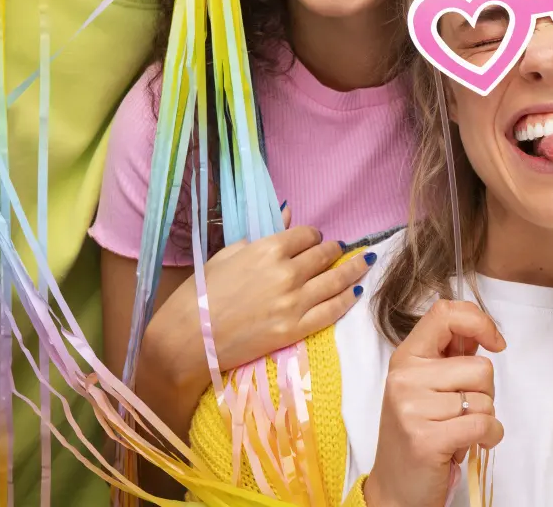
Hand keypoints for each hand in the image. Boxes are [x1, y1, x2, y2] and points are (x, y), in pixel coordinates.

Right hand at [139, 207, 371, 421]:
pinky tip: (355, 292)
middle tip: (343, 249)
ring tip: (366, 262)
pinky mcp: (295, 329)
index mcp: (267, 249)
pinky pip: (331, 311)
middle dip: (335, 250)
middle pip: (324, 255)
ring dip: (354, 269)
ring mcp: (294, 302)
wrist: (187, 340)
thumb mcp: (227, 254)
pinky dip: (347, 299)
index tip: (313, 239)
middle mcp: (286, 272)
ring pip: (335, 281)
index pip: (306, 235)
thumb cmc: (199, 294)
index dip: (312, 236)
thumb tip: (288, 212)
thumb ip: (262, 234)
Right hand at [364, 300, 506, 506]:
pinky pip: (484, 424)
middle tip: (461, 412)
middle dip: (485, 394)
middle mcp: (405, 378)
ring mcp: (412, 408)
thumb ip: (450, 358)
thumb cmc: (418, 436)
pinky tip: (472, 445)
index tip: (495, 342)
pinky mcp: (426, 438)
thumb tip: (481, 333)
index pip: (445, 314)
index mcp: (406, 358)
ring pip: (485, 399)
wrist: (395, 490)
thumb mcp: (426, 389)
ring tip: (458, 431)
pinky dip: (490, 437)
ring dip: (485, 419)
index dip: (479, 322)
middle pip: (481, 368)